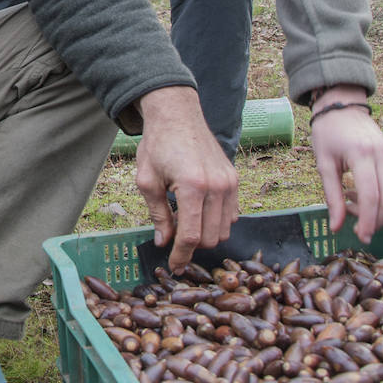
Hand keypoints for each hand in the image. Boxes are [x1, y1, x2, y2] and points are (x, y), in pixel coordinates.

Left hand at [133, 86, 238, 271]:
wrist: (177, 115)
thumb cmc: (157, 146)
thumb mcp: (147, 181)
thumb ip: (158, 214)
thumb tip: (163, 242)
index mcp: (192, 187)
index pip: (191, 236)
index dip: (181, 256)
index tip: (174, 267)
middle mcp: (217, 186)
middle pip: (211, 237)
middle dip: (193, 247)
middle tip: (175, 244)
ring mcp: (230, 182)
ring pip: (225, 229)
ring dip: (206, 235)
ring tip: (186, 226)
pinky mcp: (235, 179)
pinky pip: (232, 214)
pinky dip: (217, 222)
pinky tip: (199, 214)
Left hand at [309, 86, 382, 242]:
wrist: (342, 107)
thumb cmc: (328, 134)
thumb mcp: (323, 163)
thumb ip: (332, 196)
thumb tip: (336, 228)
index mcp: (363, 154)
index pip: (371, 195)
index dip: (367, 221)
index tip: (360, 238)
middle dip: (377, 221)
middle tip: (359, 232)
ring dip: (377, 211)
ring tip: (351, 207)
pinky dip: (379, 198)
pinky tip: (358, 196)